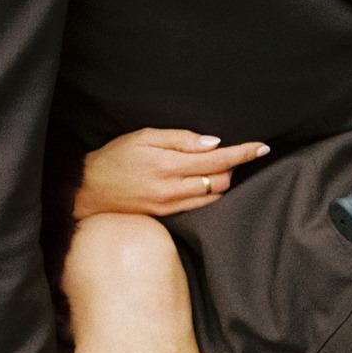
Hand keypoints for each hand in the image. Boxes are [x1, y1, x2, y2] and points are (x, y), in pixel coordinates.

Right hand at [75, 127, 269, 219]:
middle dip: (233, 166)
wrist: (89, 190)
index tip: (262, 147)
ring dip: (223, 181)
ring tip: (216, 167)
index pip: (217, 159)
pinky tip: (206, 183)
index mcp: (168, 165)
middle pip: (221, 180)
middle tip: (229, 152)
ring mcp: (171, 206)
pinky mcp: (168, 215)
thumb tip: (213, 143)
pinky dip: (211, 194)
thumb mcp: (144, 137)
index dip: (243, 153)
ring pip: (214, 196)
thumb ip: (180, 139)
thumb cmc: (116, 157)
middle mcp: (172, 189)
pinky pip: (201, 206)